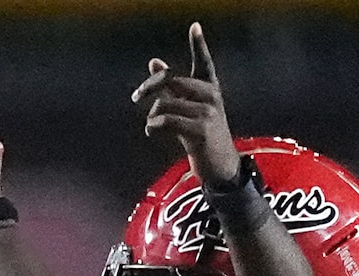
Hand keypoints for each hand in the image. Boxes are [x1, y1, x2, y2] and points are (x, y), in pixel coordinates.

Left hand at [133, 22, 239, 188]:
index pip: (204, 63)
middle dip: (150, 87)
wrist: (221, 167)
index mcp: (210, 88)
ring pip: (166, 104)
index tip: (195, 26)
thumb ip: (172, 87)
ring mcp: (208, 113)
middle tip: (137, 96)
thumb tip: (154, 62)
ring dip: (152, 115)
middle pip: (172, 80)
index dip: (199, 44)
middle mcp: (211, 96)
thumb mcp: (188, 109)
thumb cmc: (202, 136)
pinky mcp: (201, 131)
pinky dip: (154, 126)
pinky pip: (167, 122)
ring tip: (151, 125)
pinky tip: (152, 131)